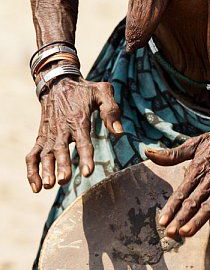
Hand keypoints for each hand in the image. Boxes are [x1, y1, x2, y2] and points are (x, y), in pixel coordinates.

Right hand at [26, 77, 122, 191]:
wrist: (57, 82)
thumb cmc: (84, 90)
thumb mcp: (102, 92)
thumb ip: (111, 111)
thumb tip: (119, 132)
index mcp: (78, 119)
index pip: (83, 141)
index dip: (85, 157)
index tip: (87, 172)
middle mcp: (62, 128)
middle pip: (60, 149)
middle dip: (61, 165)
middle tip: (63, 180)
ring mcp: (49, 134)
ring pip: (45, 154)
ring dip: (45, 170)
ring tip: (48, 186)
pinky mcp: (41, 138)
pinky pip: (33, 155)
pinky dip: (31, 171)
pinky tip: (36, 187)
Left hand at [145, 122, 209, 238]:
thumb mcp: (194, 144)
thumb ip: (172, 154)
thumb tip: (148, 153)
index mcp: (196, 171)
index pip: (180, 194)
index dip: (170, 208)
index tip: (161, 222)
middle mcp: (208, 181)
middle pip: (192, 204)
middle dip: (180, 220)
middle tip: (170, 233)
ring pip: (208, 207)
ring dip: (197, 221)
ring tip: (186, 233)